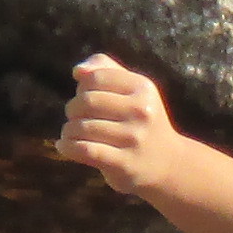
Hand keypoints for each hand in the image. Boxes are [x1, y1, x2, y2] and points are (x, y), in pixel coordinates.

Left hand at [57, 53, 180, 199]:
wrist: (168, 164)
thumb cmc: (140, 121)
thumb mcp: (131, 90)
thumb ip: (104, 69)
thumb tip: (77, 71)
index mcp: (143, 88)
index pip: (95, 78)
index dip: (82, 88)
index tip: (85, 99)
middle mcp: (142, 111)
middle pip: (86, 101)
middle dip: (72, 109)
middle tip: (75, 118)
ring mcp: (134, 138)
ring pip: (82, 127)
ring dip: (68, 131)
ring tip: (70, 134)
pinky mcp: (124, 163)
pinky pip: (84, 150)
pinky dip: (67, 147)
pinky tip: (63, 146)